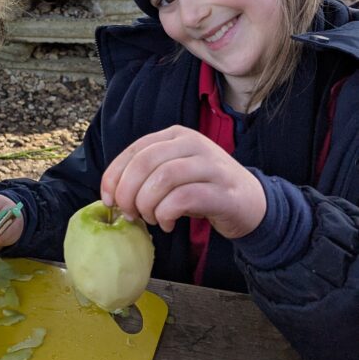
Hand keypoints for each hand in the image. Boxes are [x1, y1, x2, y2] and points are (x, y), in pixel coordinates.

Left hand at [101, 125, 266, 238]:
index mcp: (176, 135)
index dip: (115, 175)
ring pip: (164, 178)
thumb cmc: (203, 190)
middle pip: (146, 162)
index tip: (107, 199)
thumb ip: (146, 176)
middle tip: (129, 214)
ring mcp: (211, 165)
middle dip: (129, 191)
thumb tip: (112, 194)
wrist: (252, 204)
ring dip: (148, 204)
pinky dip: (167, 214)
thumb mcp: (173, 175)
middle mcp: (193, 144)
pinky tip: (167, 224)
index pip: (135, 149)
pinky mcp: (223, 191)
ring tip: (151, 219)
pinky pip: (183, 198)